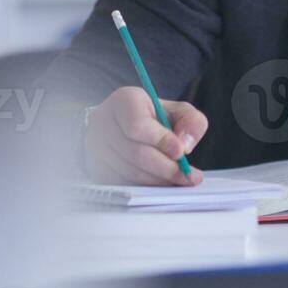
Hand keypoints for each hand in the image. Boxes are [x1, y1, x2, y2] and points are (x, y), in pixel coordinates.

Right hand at [82, 87, 208, 186]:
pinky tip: (162, 183)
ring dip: (158, 180)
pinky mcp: (96, 166)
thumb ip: (191, 121)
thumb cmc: (154, 117)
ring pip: (129, 171)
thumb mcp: (178, 110)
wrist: (124, 124)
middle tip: (188, 176)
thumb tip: (185, 145)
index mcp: (124, 101)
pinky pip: (123, 182)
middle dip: (166, 168)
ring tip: (180, 180)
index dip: (161, 141)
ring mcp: (96, 146)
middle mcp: (104, 122)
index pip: (138, 125)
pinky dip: (146, 186)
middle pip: (135, 153)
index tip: (181, 153)